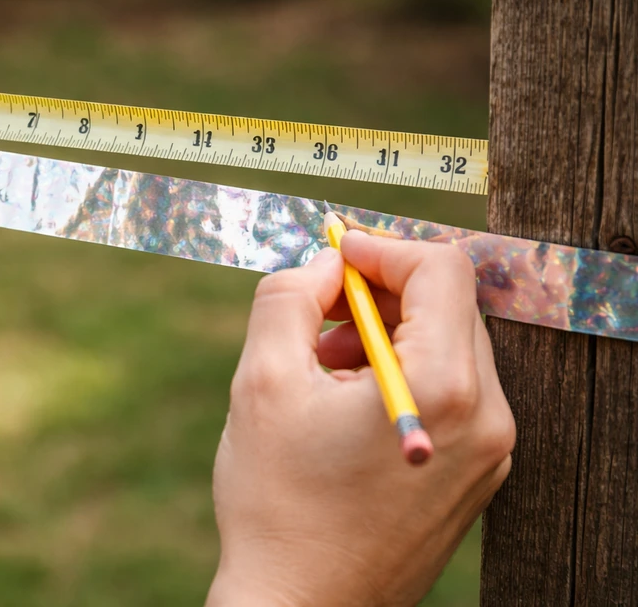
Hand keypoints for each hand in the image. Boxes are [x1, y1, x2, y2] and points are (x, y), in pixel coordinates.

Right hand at [207, 233, 515, 606]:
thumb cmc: (277, 502)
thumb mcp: (262, 380)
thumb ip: (289, 296)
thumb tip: (324, 265)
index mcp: (445, 388)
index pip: (441, 269)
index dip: (382, 248)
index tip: (333, 255)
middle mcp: (488, 419)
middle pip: (448, 307)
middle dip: (378, 294)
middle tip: (318, 316)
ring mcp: (489, 454)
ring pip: (448, 349)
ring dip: (386, 335)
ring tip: (323, 366)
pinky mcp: (475, 476)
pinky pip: (450, 394)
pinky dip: (400, 375)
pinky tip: (344, 404)